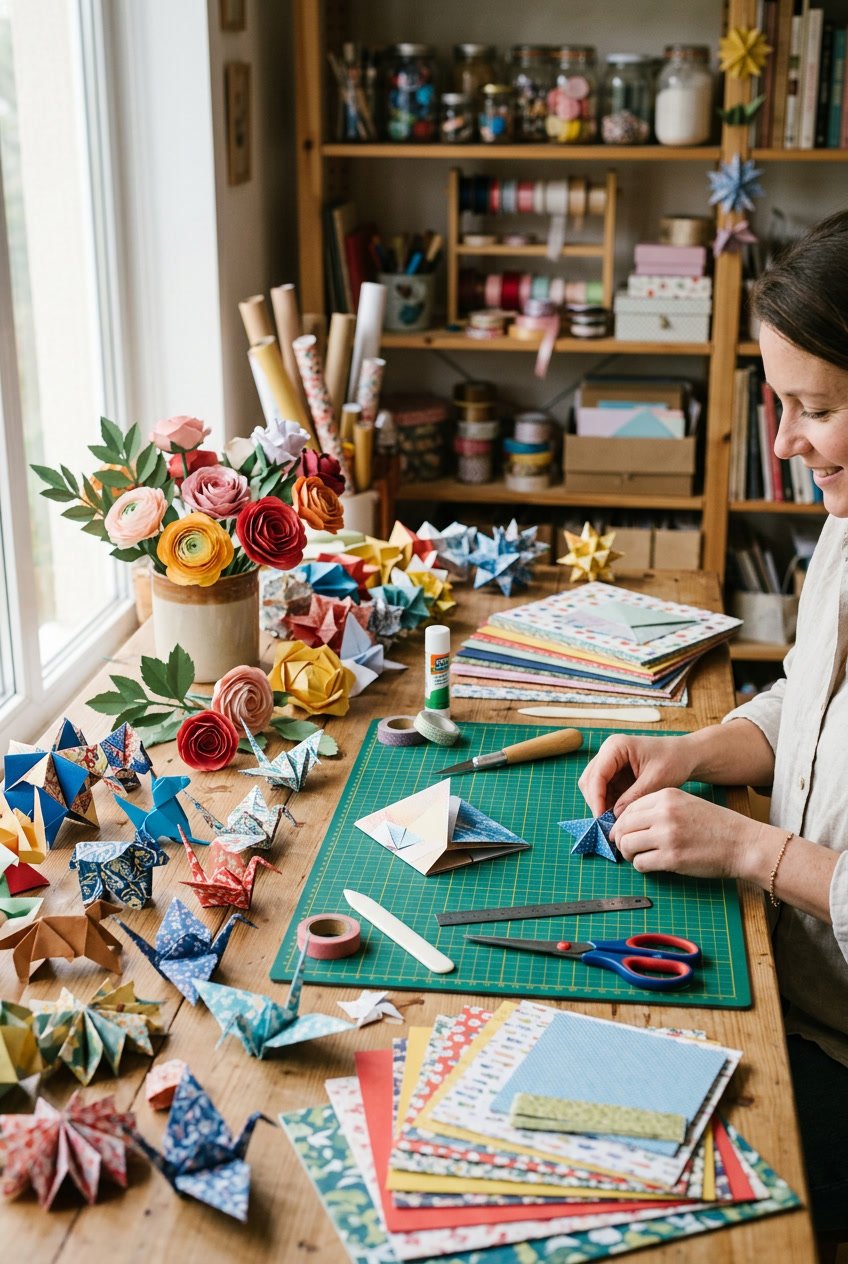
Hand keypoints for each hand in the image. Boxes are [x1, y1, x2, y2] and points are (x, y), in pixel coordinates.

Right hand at [578, 734, 696, 817]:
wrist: (686, 755)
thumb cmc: (674, 761)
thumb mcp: (655, 780)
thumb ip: (634, 797)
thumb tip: (615, 817)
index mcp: (615, 747)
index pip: (596, 775)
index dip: (597, 799)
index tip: (602, 820)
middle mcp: (607, 752)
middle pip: (589, 781)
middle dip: (597, 803)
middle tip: (607, 824)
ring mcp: (610, 763)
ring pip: (594, 787)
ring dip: (602, 805)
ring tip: (615, 821)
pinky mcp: (615, 773)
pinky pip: (605, 791)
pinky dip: (609, 804)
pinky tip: (619, 816)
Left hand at [610, 788, 755, 878]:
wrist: (743, 844)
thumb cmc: (716, 826)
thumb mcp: (686, 804)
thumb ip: (658, 810)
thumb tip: (628, 824)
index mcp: (667, 796)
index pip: (628, 808)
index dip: (621, 823)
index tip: (623, 833)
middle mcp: (664, 813)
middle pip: (623, 826)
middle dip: (621, 839)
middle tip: (627, 848)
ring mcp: (667, 836)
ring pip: (627, 845)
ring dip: (629, 854)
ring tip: (639, 857)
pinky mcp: (672, 858)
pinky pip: (640, 863)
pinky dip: (641, 866)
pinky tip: (651, 864)